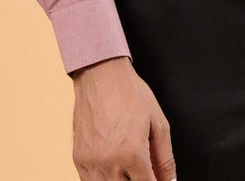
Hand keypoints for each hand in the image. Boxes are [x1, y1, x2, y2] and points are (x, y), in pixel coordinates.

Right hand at [70, 56, 176, 179]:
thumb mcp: (158, 123)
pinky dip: (104, 180)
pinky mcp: (79, 160)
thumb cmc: (129, 93)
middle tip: (143, 169)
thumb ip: (165, 159)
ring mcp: (91, 163)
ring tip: (129, 168)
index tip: (157, 179)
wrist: (101, 74)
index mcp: (133, 153)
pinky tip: (113, 168)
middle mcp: (110, 162)